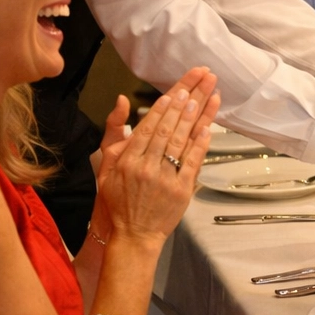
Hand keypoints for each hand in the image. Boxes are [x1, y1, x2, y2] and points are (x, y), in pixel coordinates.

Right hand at [97, 70, 217, 244]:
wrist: (132, 234)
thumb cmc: (118, 200)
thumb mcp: (106, 166)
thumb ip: (114, 131)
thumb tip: (123, 100)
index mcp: (127, 159)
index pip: (149, 126)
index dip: (165, 106)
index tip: (177, 90)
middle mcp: (145, 166)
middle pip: (169, 128)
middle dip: (186, 101)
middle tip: (201, 81)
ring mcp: (164, 178)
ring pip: (181, 141)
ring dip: (196, 116)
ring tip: (207, 95)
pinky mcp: (180, 190)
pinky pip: (193, 162)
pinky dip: (201, 144)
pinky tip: (208, 127)